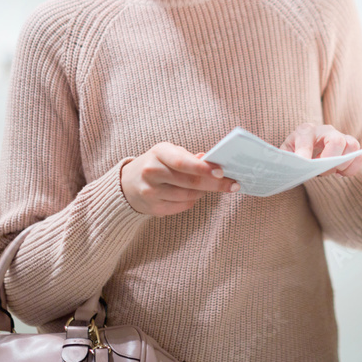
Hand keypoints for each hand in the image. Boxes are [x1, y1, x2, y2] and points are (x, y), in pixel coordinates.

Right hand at [120, 142, 238, 216]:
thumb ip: (190, 157)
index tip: (222, 172)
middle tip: (233, 185)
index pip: (182, 162)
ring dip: (204, 192)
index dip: (203, 168)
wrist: (128, 183)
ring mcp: (150, 192)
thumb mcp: (170, 153)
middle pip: (190, 182)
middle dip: (214, 184)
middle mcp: (152, 172)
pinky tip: (194, 194)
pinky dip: (192, 200)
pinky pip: (182, 206)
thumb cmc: (157, 164)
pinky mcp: (153, 208)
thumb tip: (212, 160)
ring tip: (210, 186)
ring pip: (188, 196)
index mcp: (158, 153)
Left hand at [280, 123, 361, 177]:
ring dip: (344, 163)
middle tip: (321, 171)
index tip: (304, 164)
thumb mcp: (285, 154)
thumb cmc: (295, 151)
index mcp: (304, 131)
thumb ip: (285, 159)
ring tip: (333, 171)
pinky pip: (359, 156)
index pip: (306, 139)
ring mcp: (340, 136)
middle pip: (337, 140)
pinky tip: (340, 173)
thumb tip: (287, 167)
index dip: (305, 152)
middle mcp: (325, 130)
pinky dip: (352, 168)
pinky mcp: (349, 146)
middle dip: (331, 160)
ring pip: (352, 146)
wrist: (306, 146)